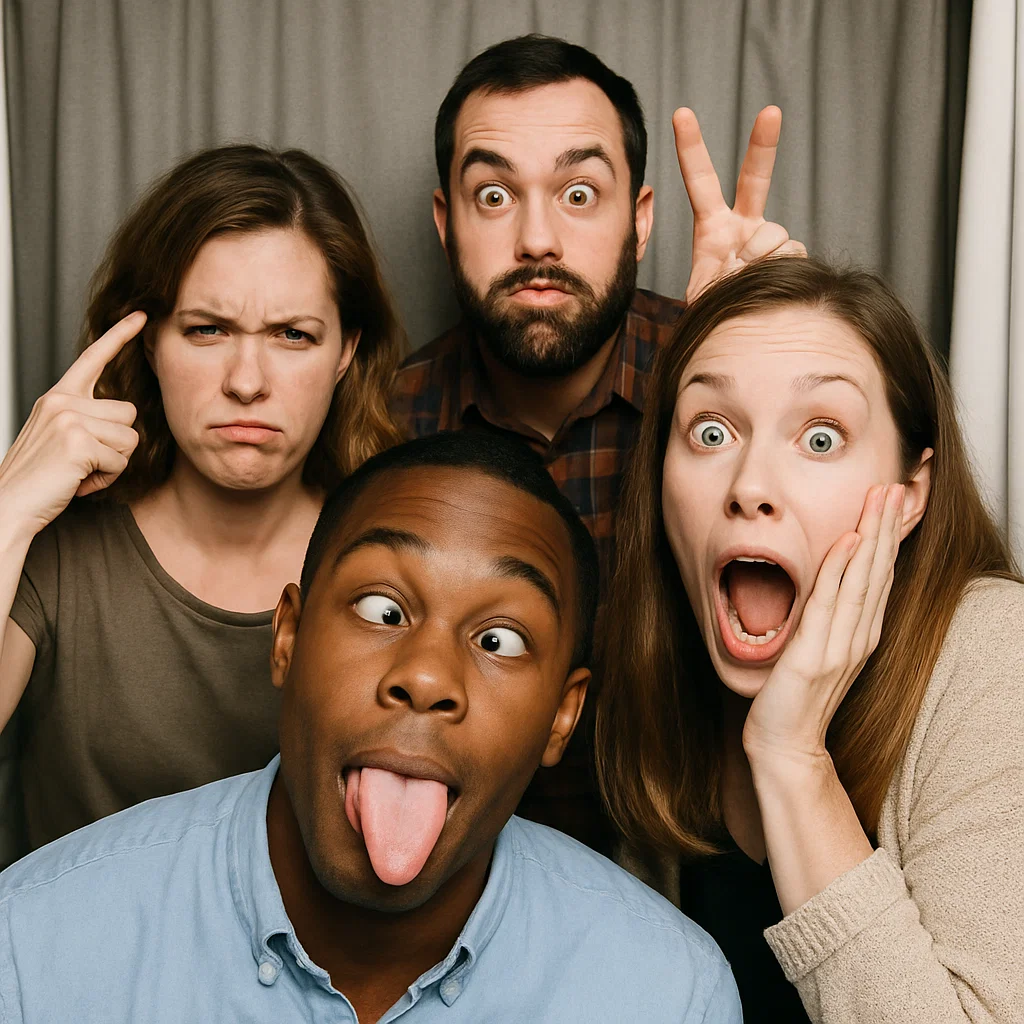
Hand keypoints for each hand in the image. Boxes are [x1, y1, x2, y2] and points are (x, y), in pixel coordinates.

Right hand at [0, 311, 144, 539]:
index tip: (141, 316)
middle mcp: (62, 401)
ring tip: (81, 471)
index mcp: (58, 396)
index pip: (93, 358)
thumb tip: (124, 419)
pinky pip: (120, 460)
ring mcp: (68, 419)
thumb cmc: (40, 478)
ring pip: (130, 438)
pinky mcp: (78, 442)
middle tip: (85, 461)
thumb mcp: (60, 437)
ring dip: (113, 463)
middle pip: (129, 414)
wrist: (10, 505)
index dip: (120, 336)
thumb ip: (87, 419)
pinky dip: (106, 478)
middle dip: (117, 445)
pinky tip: (79, 481)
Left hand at [675, 105, 806, 302]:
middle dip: (763, 144)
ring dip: (758, 258)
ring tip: (745, 278)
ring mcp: (768, 237)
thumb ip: (715, 277)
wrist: (744, 329)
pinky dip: (778, 269)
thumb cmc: (716, 309)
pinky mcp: (792, 253)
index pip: (701, 181)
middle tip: (771, 111)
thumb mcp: (700, 294)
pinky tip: (768, 280)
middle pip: (755, 177)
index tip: (681, 114)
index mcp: (712, 226)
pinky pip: (790, 253)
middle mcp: (743, 224)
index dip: (691, 149)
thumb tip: (750, 263)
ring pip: (772, 233)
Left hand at [742, 483, 904, 765]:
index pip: (880, 576)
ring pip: (861, 580)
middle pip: (878, 571)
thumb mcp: (819, 650)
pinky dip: (839, 570)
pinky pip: (827, 604)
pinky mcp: (813, 657)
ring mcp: (839, 647)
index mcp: (860, 635)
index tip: (894, 502)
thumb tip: (829, 583)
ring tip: (881, 500)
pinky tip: (849, 541)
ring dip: (872, 536)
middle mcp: (857, 637)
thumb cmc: (796, 697)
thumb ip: (828, 619)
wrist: (785, 743)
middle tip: (896, 487)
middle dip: (888, 526)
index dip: (889, 538)